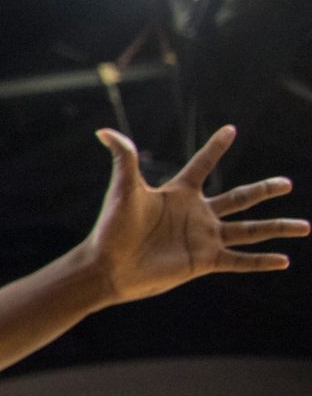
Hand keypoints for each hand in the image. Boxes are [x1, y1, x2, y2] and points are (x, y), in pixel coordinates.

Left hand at [85, 126, 301, 301]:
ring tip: (305, 226)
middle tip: (286, 182)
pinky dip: (261, 261)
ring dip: (277, 228)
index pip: (203, 165)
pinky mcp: (205, 260)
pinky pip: (240, 260)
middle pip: (239, 198)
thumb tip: (104, 131)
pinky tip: (284, 260)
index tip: (230, 129)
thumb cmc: (112, 228)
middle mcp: (196, 214)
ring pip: (250, 230)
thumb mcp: (123, 190)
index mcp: (179, 194)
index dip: (215, 147)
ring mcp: (203, 238)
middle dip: (264, 190)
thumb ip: (124, 158)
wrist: (108, 266)